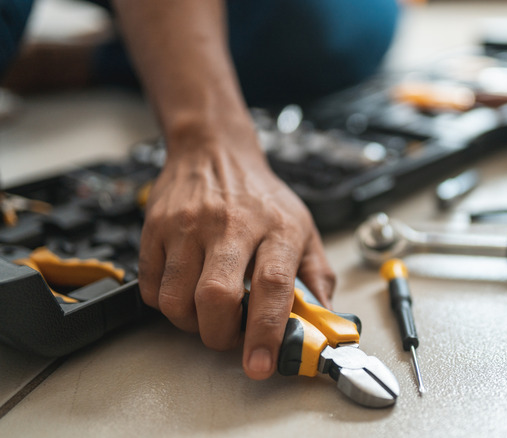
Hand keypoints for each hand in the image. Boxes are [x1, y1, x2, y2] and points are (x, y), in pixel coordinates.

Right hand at [138, 120, 335, 380]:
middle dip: (220, 335)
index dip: (268, 332)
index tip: (262, 364)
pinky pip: (151, 288)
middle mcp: (231, 224)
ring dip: (191, 324)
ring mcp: (188, 225)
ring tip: (208, 315)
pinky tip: (185, 292)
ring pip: (176, 299)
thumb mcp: (304, 228)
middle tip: (231, 339)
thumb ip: (317, 276)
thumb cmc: (262, 196)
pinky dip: (166, 305)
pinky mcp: (155, 228)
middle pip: (216, 297)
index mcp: (277, 227)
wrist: (214, 150)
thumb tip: (323, 322)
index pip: (273, 285)